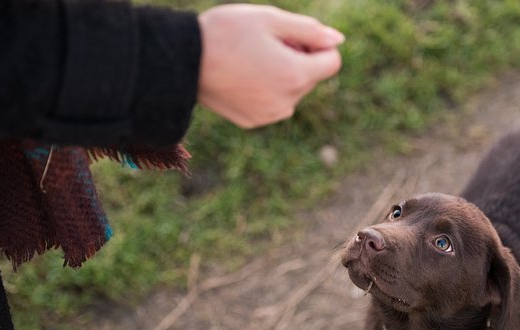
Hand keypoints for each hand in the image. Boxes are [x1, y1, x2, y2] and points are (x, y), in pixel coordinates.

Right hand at [197, 4, 343, 128]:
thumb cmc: (226, 32)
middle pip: (311, 76)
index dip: (317, 44)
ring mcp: (269, 116)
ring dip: (283, 75)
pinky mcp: (253, 121)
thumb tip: (338, 41)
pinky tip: (241, 76)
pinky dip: (266, 89)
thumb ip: (310, 30)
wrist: (181, 60)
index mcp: (296, 76)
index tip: (292, 37)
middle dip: (299, 59)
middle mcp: (287, 102)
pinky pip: (273, 103)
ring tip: (251, 60)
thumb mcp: (270, 19)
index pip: (333, 61)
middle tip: (265, 45)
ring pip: (293, 91)